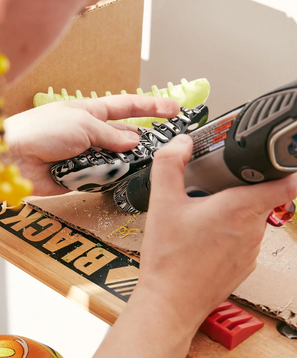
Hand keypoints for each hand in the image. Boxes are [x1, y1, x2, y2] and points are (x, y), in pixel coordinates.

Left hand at [4, 95, 178, 194]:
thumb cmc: (42, 130)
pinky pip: (102, 178)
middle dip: (141, 141)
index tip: (174, 108)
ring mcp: (86, 155)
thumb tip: (132, 142)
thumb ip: (110, 134)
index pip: (127, 106)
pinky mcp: (80, 176)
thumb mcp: (82, 123)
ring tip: (132, 163)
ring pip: (116, 160)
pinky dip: (108, 178)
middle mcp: (89, 133)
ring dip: (122, 162)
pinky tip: (112, 177)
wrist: (13, 159)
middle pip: (124, 137)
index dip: (151, 106)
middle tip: (163, 146)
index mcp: (89, 112)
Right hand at [138, 134, 296, 340]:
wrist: (170, 302)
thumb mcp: (162, 201)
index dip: (283, 166)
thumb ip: (169, 164)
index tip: (270, 160)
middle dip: (237, 186)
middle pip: (260, 196)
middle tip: (209, 187)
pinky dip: (227, 231)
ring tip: (200, 214)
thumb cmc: (170, 258)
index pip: (286, 182)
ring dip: (230, 210)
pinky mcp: (244, 265)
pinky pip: (242, 239)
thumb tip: (181, 143)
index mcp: (239, 208)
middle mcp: (252, 230)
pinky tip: (201, 238)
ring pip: (249, 218)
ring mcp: (251, 250)